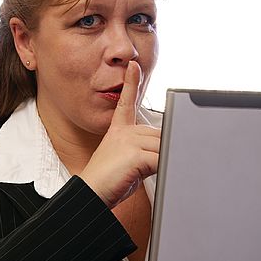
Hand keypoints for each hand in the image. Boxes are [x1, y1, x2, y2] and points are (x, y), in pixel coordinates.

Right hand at [80, 61, 160, 207]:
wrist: (92, 194)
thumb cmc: (110, 181)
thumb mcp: (129, 161)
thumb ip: (146, 150)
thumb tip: (167, 149)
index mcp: (119, 131)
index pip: (126, 103)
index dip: (131, 83)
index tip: (134, 66)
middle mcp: (124, 132)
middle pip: (160, 135)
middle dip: (161, 152)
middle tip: (145, 167)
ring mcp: (129, 141)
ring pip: (163, 147)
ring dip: (161, 162)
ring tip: (140, 173)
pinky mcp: (135, 154)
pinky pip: (161, 158)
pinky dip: (164, 167)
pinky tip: (149, 173)